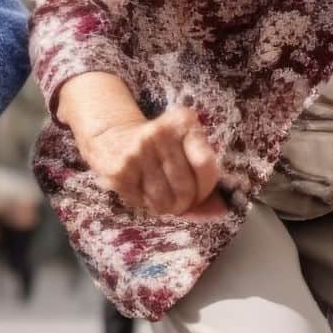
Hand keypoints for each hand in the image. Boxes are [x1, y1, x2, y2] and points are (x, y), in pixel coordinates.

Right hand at [78, 107, 225, 218]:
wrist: (112, 136)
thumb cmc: (161, 147)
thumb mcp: (185, 146)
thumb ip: (206, 176)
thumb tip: (220, 211)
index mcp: (182, 121)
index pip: (205, 164)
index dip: (207, 187)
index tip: (202, 191)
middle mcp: (158, 134)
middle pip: (186, 188)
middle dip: (188, 202)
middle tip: (182, 200)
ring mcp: (136, 153)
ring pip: (166, 201)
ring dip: (169, 208)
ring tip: (166, 198)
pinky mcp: (120, 172)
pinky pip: (145, 204)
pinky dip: (150, 205)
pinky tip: (146, 192)